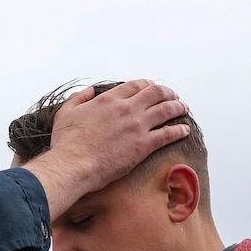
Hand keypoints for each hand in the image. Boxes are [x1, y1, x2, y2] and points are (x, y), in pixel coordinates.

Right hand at [23, 81, 189, 217]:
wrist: (72, 166)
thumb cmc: (66, 144)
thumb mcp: (65, 113)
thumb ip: (78, 98)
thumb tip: (88, 91)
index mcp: (109, 99)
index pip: (135, 85)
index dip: (147, 85)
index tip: (152, 88)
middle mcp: (126, 108)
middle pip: (156, 92)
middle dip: (167, 92)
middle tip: (173, 97)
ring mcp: (137, 126)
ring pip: (166, 109)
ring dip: (178, 107)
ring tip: (183, 108)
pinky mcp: (143, 145)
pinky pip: (168, 134)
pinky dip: (179, 130)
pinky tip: (184, 130)